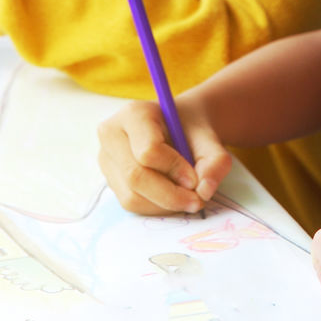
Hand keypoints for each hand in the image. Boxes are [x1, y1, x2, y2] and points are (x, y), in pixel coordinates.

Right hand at [98, 100, 232, 214]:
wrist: (177, 129)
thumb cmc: (189, 130)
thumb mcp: (209, 139)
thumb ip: (215, 161)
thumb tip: (205, 190)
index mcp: (134, 113)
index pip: (148, 150)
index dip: (174, 169)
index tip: (195, 179)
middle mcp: (111, 134)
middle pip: (135, 176)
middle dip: (169, 195)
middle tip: (196, 201)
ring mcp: (106, 159)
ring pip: (131, 196)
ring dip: (164, 205)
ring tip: (186, 197)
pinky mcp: (110, 179)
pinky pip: (131, 204)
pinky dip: (156, 208)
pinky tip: (172, 197)